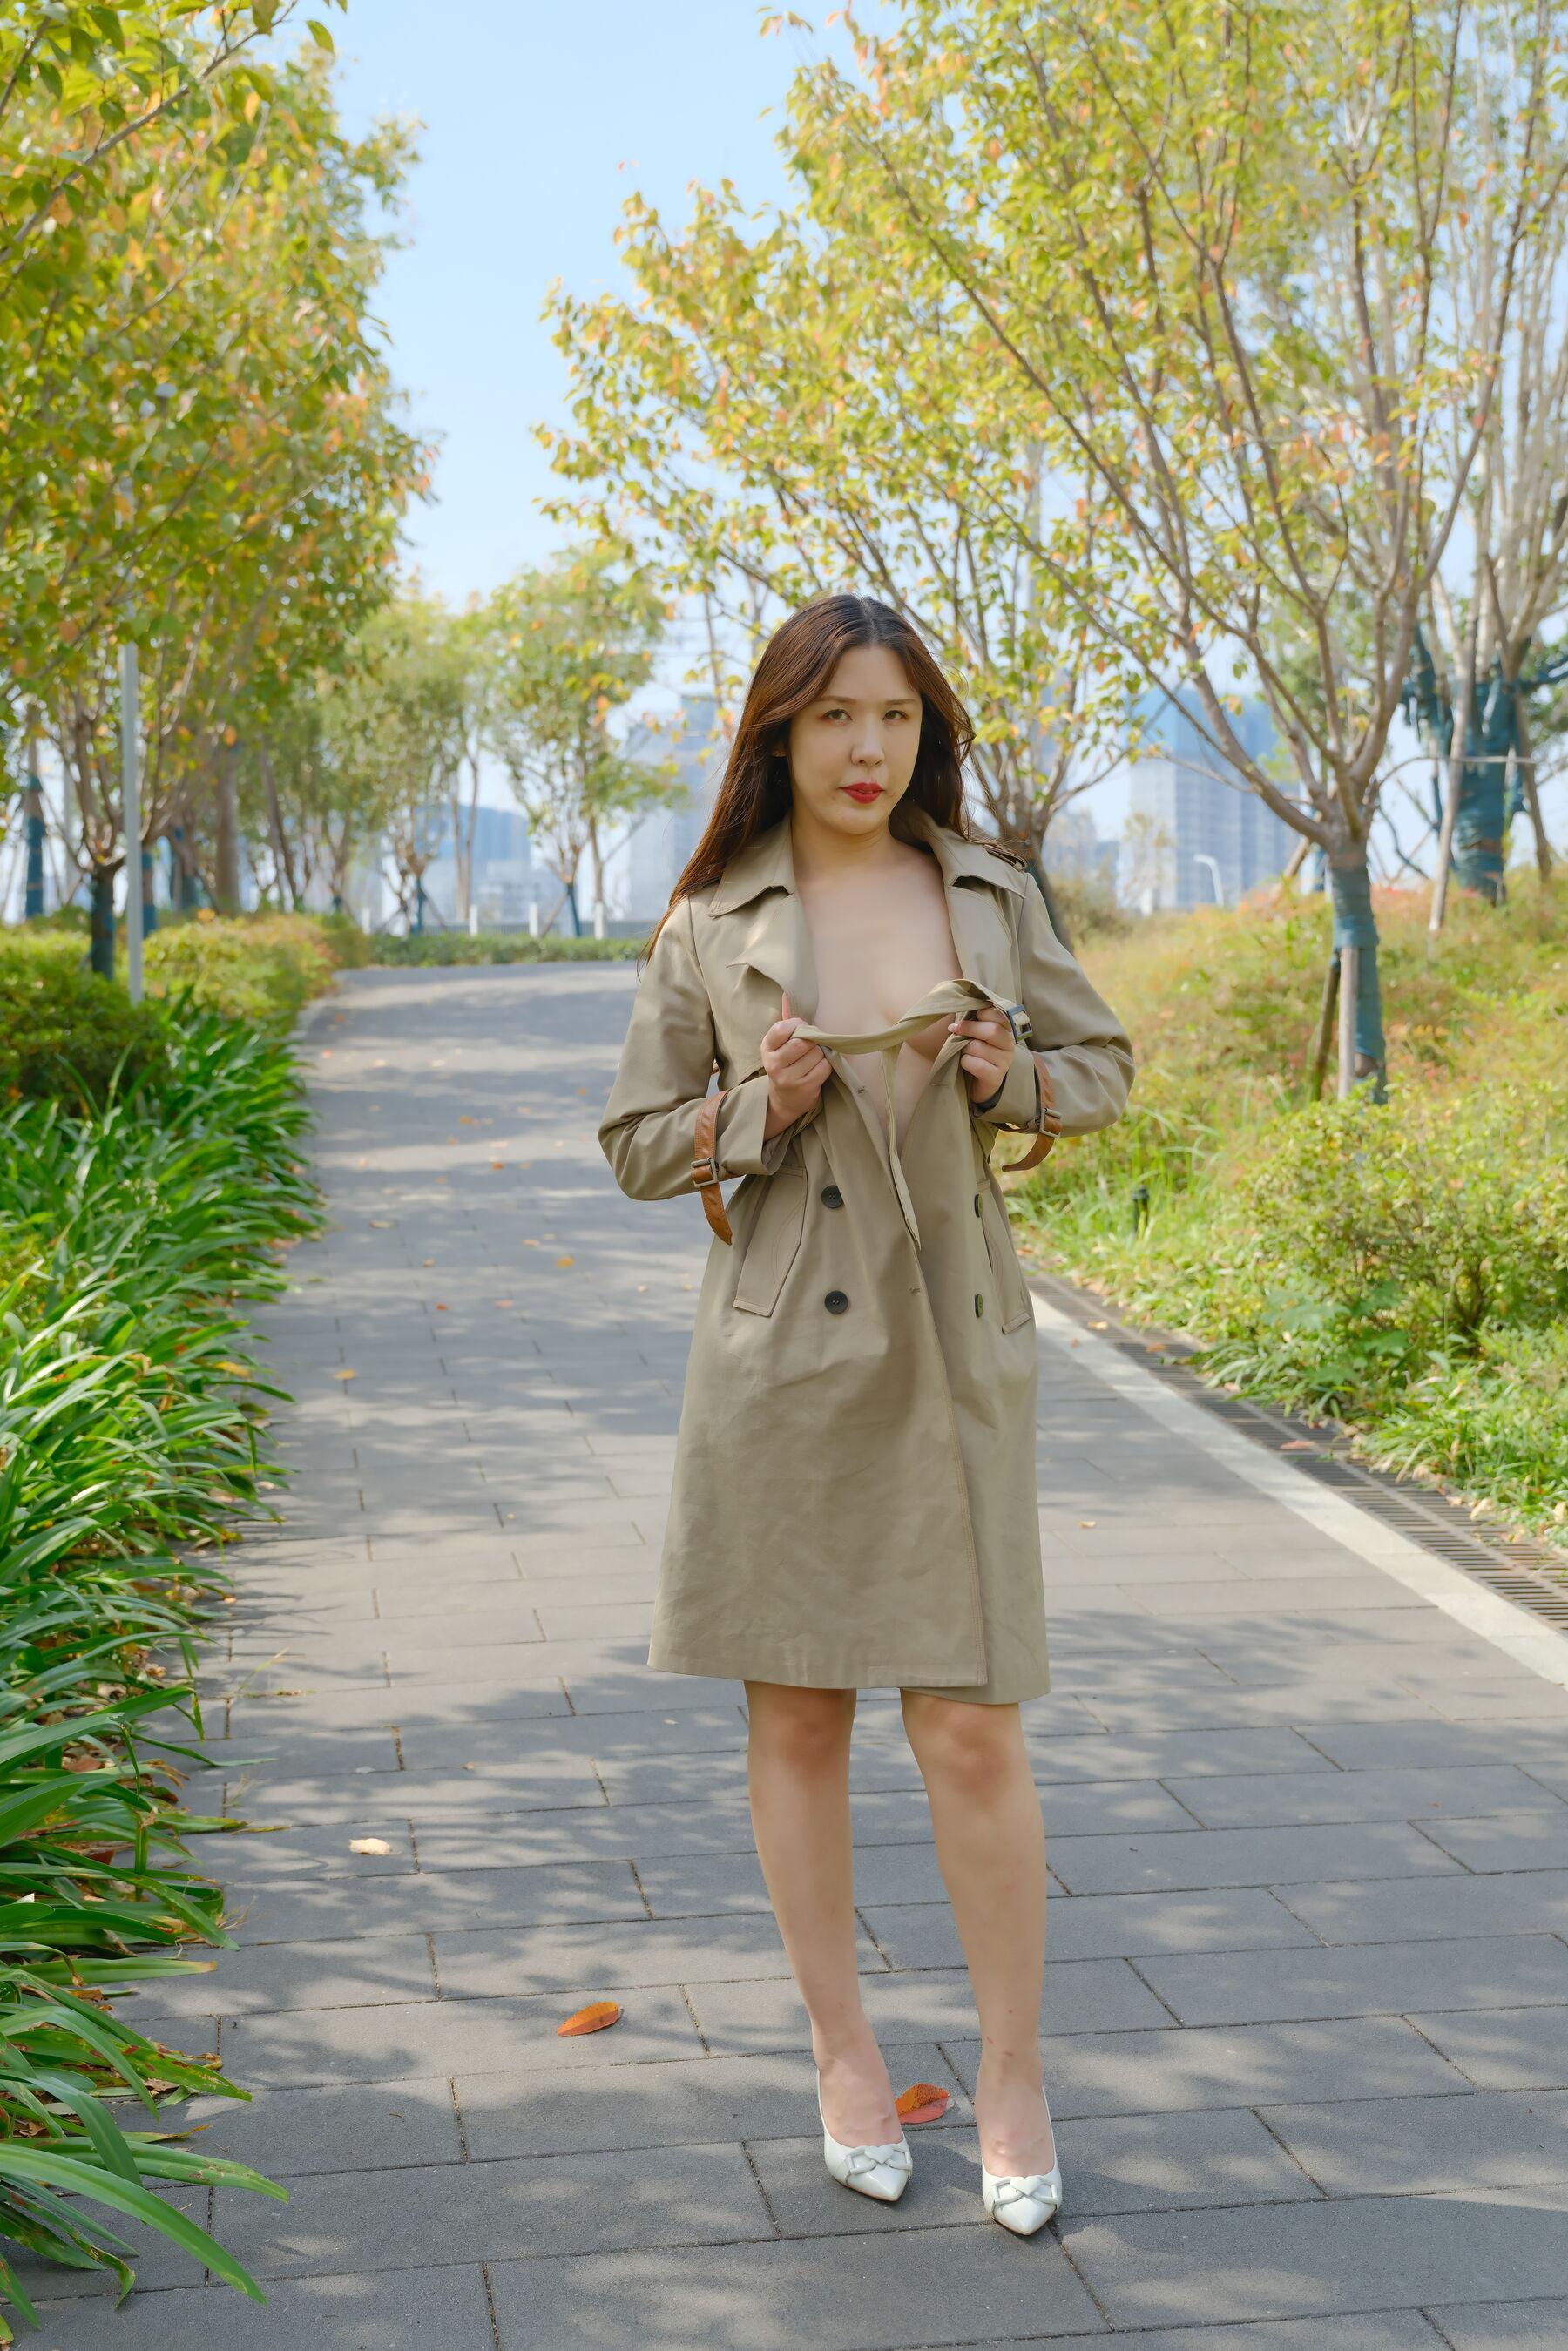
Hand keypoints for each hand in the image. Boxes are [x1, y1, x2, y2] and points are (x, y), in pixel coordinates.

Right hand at [762, 991, 831, 1137]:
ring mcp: (788, 1078)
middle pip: (803, 1042)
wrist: (784, 1099)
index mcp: (767, 1047)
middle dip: (812, 1041)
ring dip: (820, 1054)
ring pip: (816, 1054)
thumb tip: (788, 994)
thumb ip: (786, 1019)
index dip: (797, 1026)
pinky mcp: (804, 1088)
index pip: (781, 1029)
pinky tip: (818, 1069)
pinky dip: (826, 1065)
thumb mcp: (780, 1043)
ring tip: (813, 1059)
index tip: (801, 1029)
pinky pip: (824, 1067)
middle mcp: (773, 1063)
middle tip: (811, 1045)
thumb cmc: (786, 1063)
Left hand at [950, 1010, 1015, 1103]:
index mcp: (1006, 1031)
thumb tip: (959, 1005)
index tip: (973, 1016)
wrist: (980, 1084)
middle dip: (968, 1028)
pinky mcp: (996, 1077)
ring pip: (978, 1047)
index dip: (983, 1013)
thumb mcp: (977, 1035)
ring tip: (963, 1051)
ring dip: (964, 1048)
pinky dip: (965, 1062)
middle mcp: (1009, 1045)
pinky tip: (965, 1064)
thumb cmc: (976, 1054)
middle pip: (991, 1030)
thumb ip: (974, 1021)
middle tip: (955, 1029)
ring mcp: (1005, 1062)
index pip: (1000, 1015)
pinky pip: (976, 1064)